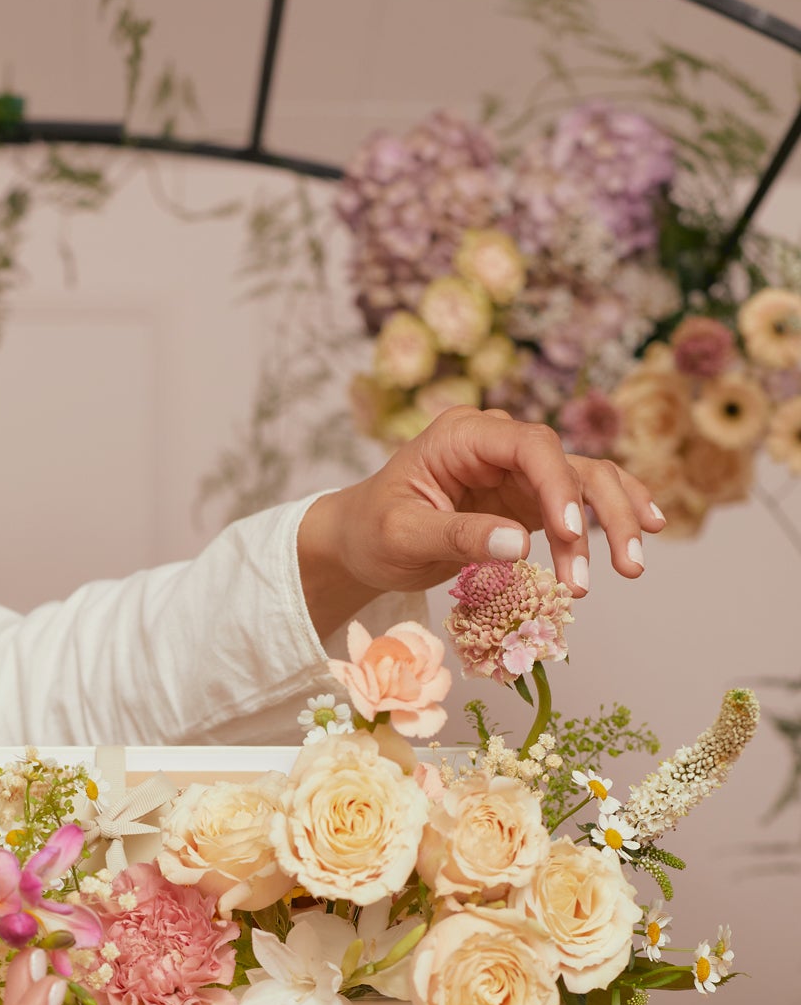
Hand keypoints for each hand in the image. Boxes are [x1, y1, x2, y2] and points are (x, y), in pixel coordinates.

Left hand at [297, 406, 664, 637]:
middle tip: (620, 568)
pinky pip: (579, 503)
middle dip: (600, 514)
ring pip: (584, 482)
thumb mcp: (405, 536)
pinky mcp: (528, 500)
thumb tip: (520, 544)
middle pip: (568, 464)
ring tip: (632, 568)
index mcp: (465, 436)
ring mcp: (517, 471)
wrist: (360, 541)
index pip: (530, 446)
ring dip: (613, 521)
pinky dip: (609, 517)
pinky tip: (644, 534)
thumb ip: (460, 536)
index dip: (557, 487)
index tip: (569, 534)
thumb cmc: (374, 531)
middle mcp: (499, 444)